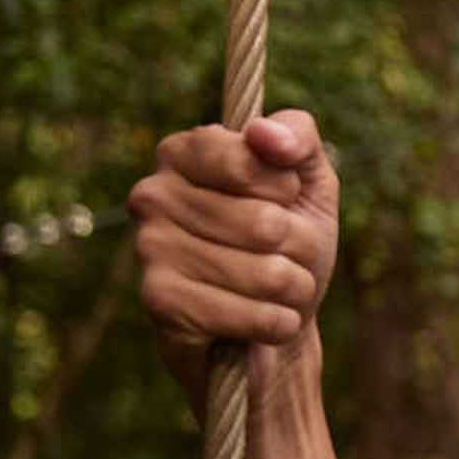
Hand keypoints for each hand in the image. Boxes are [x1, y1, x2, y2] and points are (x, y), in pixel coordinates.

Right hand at [130, 110, 338, 393]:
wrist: (276, 323)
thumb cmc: (290, 243)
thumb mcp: (309, 182)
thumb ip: (297, 137)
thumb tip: (263, 134)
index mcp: (181, 152)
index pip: (250, 160)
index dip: (287, 189)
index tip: (283, 199)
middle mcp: (152, 195)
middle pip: (268, 224)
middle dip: (299, 248)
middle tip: (284, 256)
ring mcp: (150, 248)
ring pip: (267, 273)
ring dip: (294, 288)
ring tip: (275, 290)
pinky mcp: (161, 303)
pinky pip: (252, 314)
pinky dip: (279, 323)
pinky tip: (268, 322)